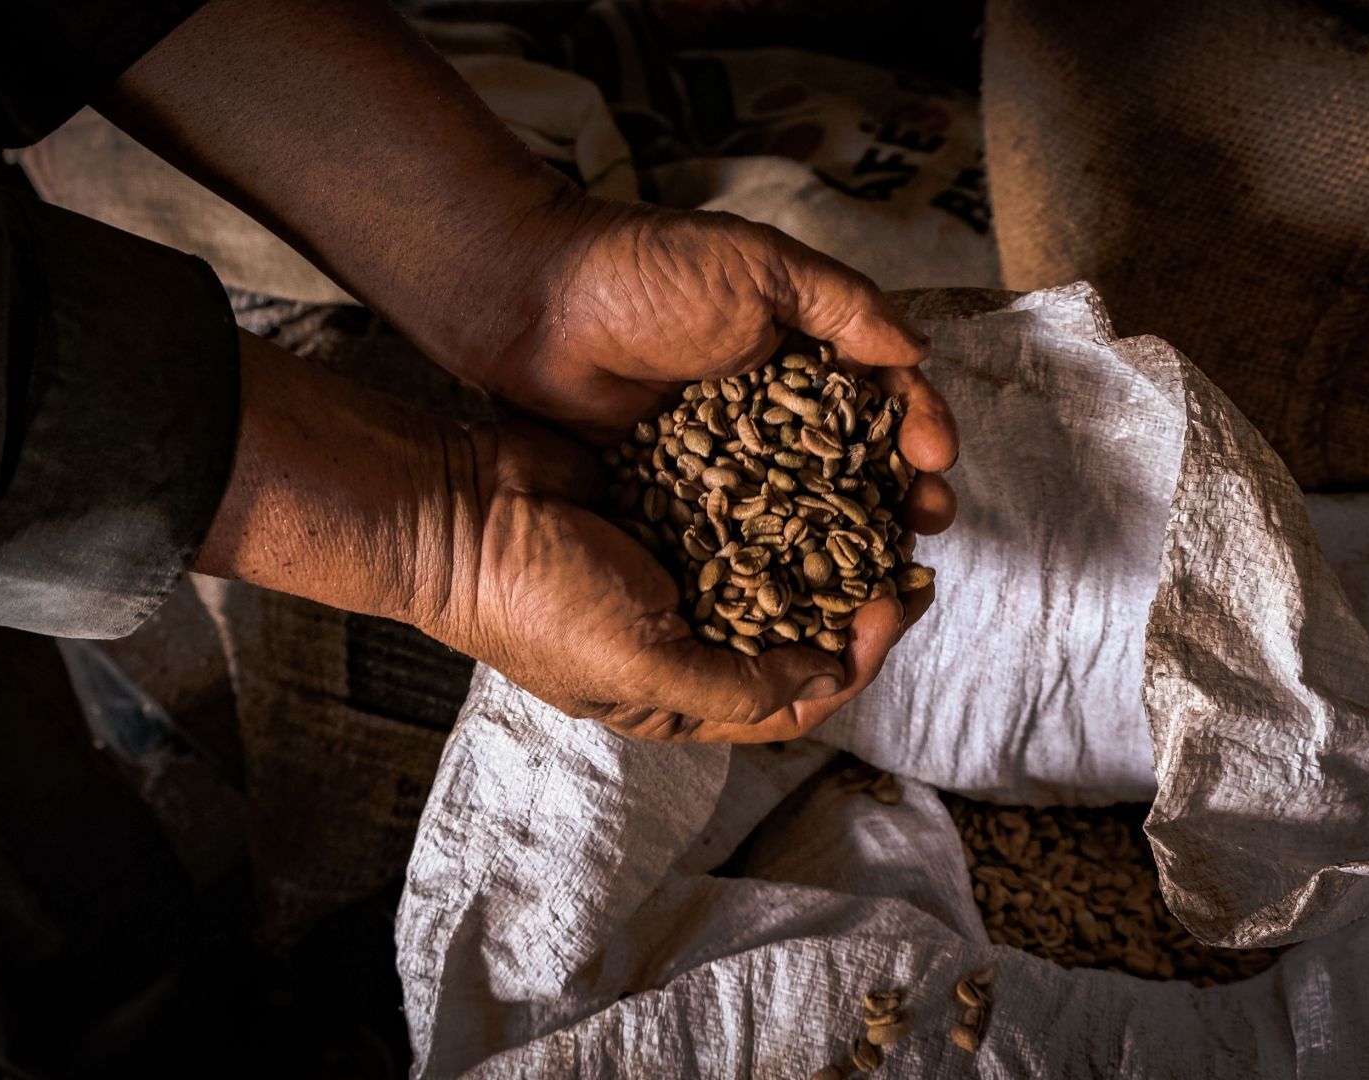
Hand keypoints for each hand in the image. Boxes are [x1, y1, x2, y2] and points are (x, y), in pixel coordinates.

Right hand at [413, 419, 930, 742]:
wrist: (456, 504)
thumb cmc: (534, 600)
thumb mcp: (640, 665)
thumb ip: (736, 686)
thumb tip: (829, 682)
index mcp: (677, 693)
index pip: (793, 697)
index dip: (854, 658)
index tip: (890, 606)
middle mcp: (686, 631)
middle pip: (800, 626)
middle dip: (860, 595)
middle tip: (912, 551)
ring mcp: (679, 559)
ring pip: (783, 556)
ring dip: (835, 535)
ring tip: (885, 502)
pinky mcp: (671, 495)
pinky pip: (747, 495)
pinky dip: (789, 484)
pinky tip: (830, 459)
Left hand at [477, 199, 959, 535]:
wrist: (537, 308)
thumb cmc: (645, 271)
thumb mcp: (760, 266)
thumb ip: (843, 305)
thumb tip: (921, 350)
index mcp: (801, 353)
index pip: (878, 399)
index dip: (916, 429)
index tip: (936, 461)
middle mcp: (770, 412)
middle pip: (853, 466)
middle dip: (896, 498)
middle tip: (924, 528)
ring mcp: (726, 460)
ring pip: (802, 512)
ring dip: (847, 543)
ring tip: (881, 570)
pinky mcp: (679, 499)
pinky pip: (737, 539)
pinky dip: (774, 564)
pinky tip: (804, 591)